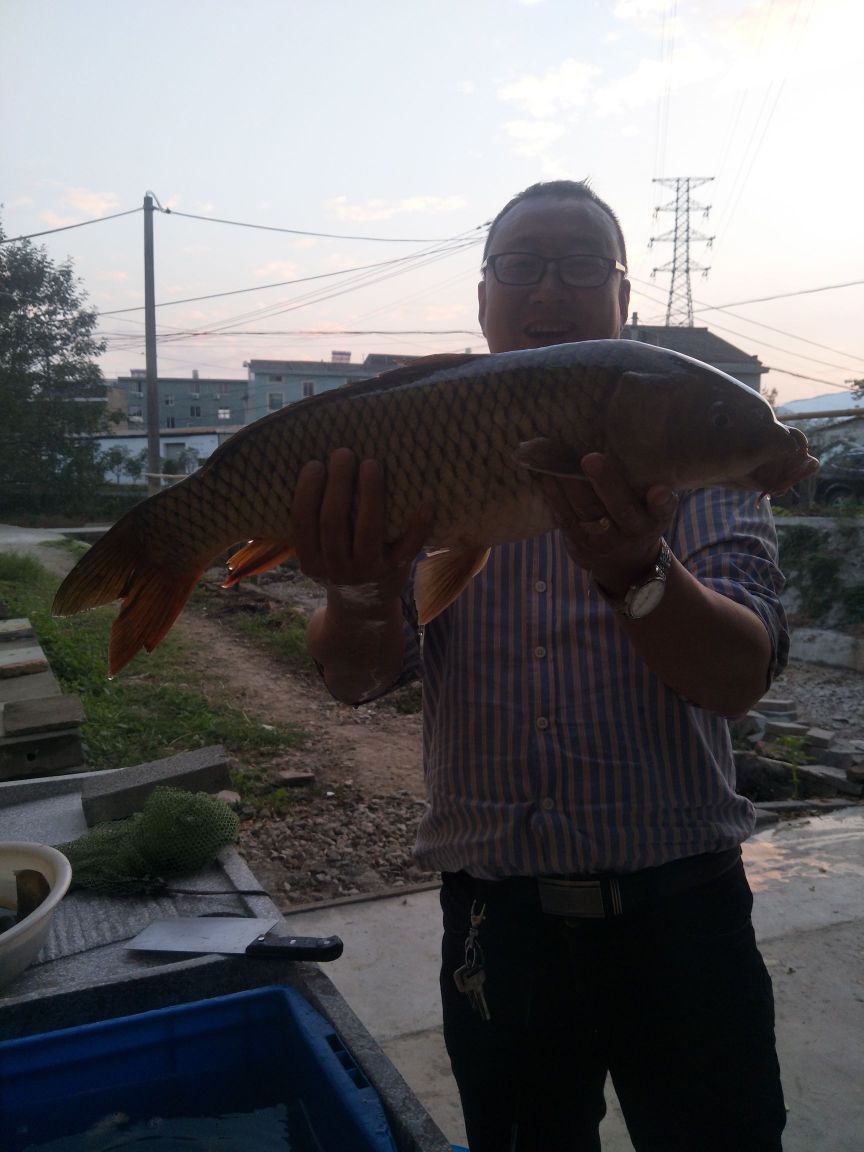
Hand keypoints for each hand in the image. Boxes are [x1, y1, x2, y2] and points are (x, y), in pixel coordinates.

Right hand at [293, 448, 432, 602]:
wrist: (364, 605)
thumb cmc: (337, 563)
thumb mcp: (317, 554)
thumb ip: (312, 524)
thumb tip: (314, 465)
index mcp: (311, 562)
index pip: (303, 523)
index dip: (307, 492)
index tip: (314, 463)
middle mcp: (337, 569)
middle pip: (333, 522)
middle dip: (338, 484)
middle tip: (343, 453)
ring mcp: (369, 570)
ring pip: (368, 530)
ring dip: (370, 494)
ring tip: (371, 463)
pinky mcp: (397, 569)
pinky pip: (409, 546)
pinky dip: (419, 524)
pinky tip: (425, 501)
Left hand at [535, 452, 677, 594]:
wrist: (624, 565)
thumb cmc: (638, 522)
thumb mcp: (653, 512)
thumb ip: (650, 491)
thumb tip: (637, 449)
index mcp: (652, 522)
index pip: (660, 511)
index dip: (660, 502)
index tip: (659, 490)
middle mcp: (630, 533)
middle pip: (619, 507)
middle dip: (605, 482)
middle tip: (591, 458)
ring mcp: (602, 542)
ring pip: (587, 511)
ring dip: (571, 485)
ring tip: (559, 460)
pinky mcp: (578, 544)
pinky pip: (565, 519)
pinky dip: (555, 497)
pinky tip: (547, 477)